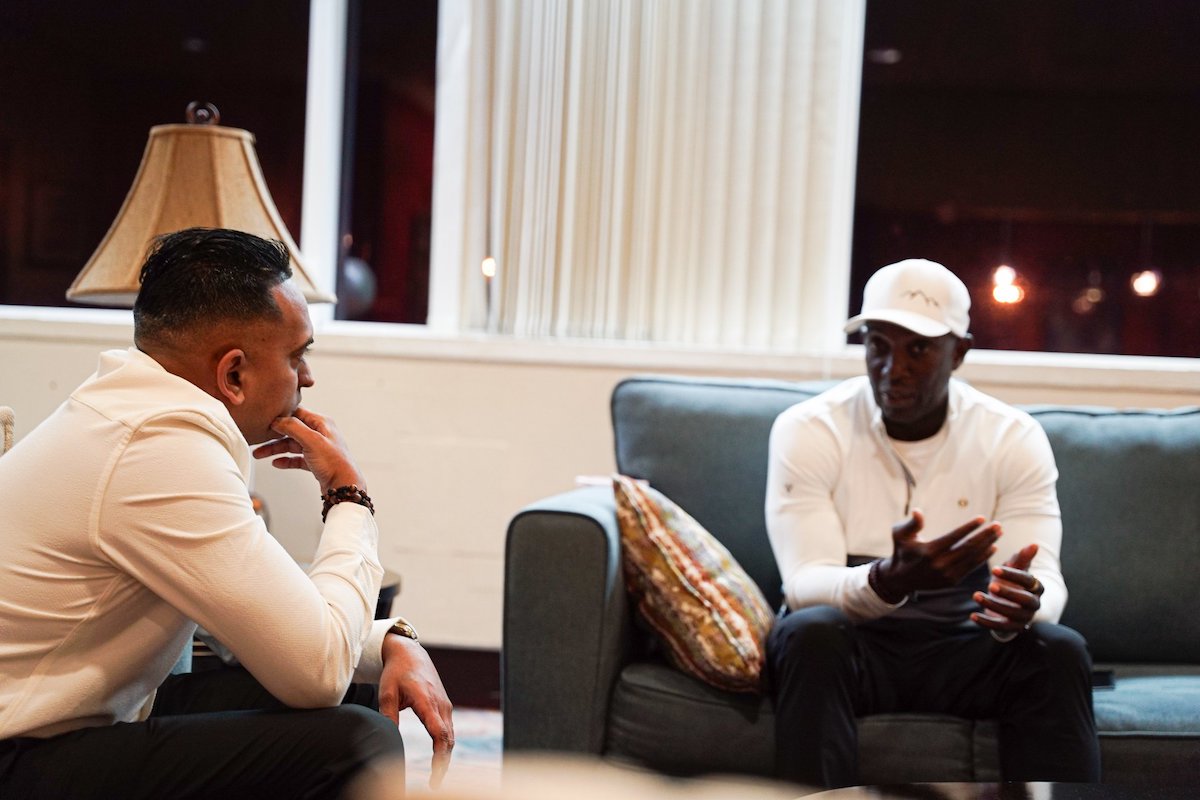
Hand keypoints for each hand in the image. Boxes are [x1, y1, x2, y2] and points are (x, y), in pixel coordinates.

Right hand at [251, 407, 365, 493]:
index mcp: (322, 423)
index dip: (280, 416)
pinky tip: (276, 463)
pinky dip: (286, 460)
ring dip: (276, 449)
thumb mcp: (312, 440)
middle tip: (257, 441)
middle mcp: (320, 434)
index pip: (297, 413)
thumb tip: (277, 419)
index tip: (265, 420)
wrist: (344, 486)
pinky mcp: (316, 462)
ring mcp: (318, 448)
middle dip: (273, 436)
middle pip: (291, 431)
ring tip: (259, 455)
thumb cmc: (334, 463)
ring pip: (292, 445)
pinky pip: (297, 458)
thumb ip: (293, 427)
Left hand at [380, 634, 454, 788]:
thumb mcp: (387, 693)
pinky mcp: (445, 706)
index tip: (435, 775)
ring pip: (451, 736)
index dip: (439, 757)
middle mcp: (441, 704)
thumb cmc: (397, 672)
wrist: (410, 653)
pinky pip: (449, 729)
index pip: (439, 734)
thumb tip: (388, 739)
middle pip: (448, 739)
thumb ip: (388, 716)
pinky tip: (439, 758)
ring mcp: (445, 705)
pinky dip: (445, 745)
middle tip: (434, 784)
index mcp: (427, 700)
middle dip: (444, 763)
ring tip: (436, 776)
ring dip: (445, 756)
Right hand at [872, 509, 1000, 602]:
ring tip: (998, 533)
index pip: (954, 537)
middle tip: (998, 525)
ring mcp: (947, 574)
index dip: (970, 527)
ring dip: (988, 544)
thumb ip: (911, 523)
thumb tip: (918, 511)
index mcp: (929, 551)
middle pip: (969, 547)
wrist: (900, 579)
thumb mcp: (899, 534)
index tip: (982, 518)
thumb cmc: (901, 550)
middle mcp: (940, 564)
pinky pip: (971, 567)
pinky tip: (992, 548)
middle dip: (986, 535)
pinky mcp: (952, 581)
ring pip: (973, 557)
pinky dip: (983, 558)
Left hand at [972, 543, 1041, 632]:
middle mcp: (1034, 604)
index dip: (1012, 575)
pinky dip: (986, 622)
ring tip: (975, 595)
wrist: (1008, 603)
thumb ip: (1021, 558)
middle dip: (1008, 593)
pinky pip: (1000, 627)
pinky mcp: (1012, 628)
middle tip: (990, 585)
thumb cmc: (1010, 581)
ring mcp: (1024, 618)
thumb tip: (1034, 544)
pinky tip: (972, 615)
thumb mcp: (1014, 569)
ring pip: (1011, 614)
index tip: (994, 569)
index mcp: (1036, 587)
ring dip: (993, 605)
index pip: (1028, 580)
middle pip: (1025, 599)